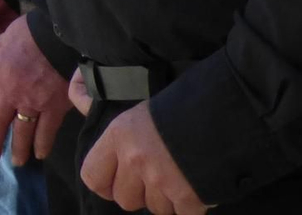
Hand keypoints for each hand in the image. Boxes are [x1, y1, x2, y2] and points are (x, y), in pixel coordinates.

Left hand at [0, 12, 72, 166]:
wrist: (66, 36)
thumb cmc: (33, 32)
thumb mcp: (3, 37)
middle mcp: (12, 92)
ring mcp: (34, 102)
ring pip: (22, 132)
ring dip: (18, 149)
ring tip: (16, 161)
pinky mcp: (55, 107)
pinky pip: (47, 131)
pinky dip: (43, 144)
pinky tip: (40, 153)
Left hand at [81, 101, 205, 214]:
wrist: (223, 110)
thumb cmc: (178, 108)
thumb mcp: (139, 114)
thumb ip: (117, 134)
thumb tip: (78, 97)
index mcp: (119, 136)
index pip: (92, 177)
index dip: (105, 183)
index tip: (117, 180)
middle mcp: (135, 159)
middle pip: (124, 199)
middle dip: (140, 193)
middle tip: (157, 176)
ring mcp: (161, 180)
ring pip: (155, 209)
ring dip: (166, 199)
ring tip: (179, 175)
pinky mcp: (187, 197)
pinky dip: (189, 207)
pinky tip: (195, 187)